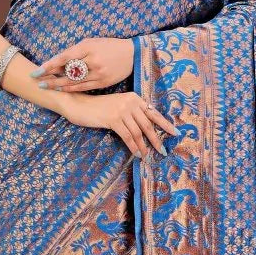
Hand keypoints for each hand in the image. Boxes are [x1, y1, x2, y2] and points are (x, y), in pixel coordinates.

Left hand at [30, 38, 133, 91]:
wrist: (132, 54)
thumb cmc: (108, 45)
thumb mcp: (92, 42)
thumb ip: (75, 51)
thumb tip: (58, 61)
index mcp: (88, 47)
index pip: (64, 57)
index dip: (49, 65)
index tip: (37, 70)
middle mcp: (93, 61)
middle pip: (67, 72)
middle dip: (51, 77)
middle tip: (37, 81)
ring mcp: (99, 73)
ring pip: (74, 82)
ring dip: (58, 85)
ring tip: (45, 86)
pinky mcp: (103, 82)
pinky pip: (83, 87)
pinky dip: (71, 89)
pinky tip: (61, 89)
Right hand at [59, 90, 179, 157]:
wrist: (80, 105)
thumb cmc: (98, 108)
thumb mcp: (118, 106)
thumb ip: (131, 113)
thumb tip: (145, 128)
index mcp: (134, 98)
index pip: (153, 113)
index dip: (165, 124)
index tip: (175, 133)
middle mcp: (130, 102)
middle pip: (148, 124)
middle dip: (156, 139)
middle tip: (163, 150)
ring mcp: (122, 110)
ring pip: (138, 132)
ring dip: (144, 146)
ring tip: (148, 156)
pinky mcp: (113, 119)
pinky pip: (127, 136)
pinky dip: (133, 147)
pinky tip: (137, 154)